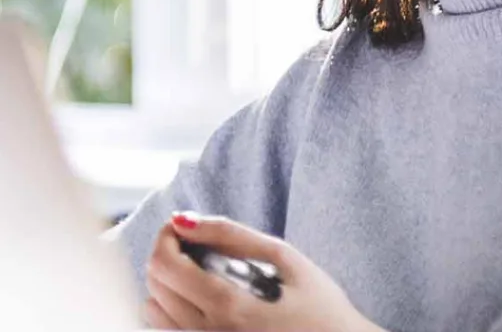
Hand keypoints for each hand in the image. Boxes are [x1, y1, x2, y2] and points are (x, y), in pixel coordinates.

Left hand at [144, 210, 378, 331]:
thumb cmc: (318, 305)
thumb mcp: (282, 256)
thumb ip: (229, 234)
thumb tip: (182, 219)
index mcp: (227, 306)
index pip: (163, 265)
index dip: (165, 236)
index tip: (183, 226)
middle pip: (154, 287)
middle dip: (167, 254)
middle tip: (194, 244)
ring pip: (153, 313)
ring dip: (166, 283)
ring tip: (197, 270)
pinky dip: (171, 308)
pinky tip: (198, 297)